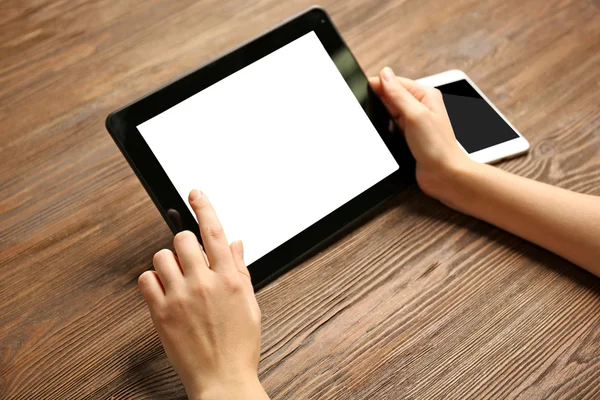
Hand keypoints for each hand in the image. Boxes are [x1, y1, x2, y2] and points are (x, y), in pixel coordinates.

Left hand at [138, 190, 267, 399]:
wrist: (222, 379)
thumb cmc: (239, 345)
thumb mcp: (249, 304)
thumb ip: (240, 269)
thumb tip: (236, 243)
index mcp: (230, 278)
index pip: (214, 231)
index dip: (204, 206)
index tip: (195, 193)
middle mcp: (204, 282)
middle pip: (182, 239)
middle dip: (185, 244)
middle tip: (190, 260)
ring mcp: (181, 297)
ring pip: (162, 257)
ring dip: (169, 263)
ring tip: (177, 280)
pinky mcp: (161, 312)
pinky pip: (146, 279)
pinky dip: (153, 281)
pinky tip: (165, 292)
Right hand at [369, 67, 475, 200]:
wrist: (444, 174)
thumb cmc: (437, 147)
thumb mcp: (415, 115)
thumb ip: (398, 94)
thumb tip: (384, 74)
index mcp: (425, 95)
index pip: (395, 82)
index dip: (378, 84)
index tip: (363, 89)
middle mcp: (420, 105)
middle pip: (391, 95)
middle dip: (379, 101)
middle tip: (368, 108)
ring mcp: (414, 121)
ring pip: (389, 111)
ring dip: (381, 115)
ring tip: (376, 120)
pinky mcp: (408, 135)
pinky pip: (390, 124)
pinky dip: (384, 127)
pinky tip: (382, 131)